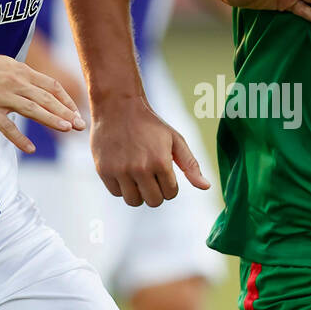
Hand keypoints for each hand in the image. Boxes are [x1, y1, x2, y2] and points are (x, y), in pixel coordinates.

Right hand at [0, 50, 84, 153]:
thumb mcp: (7, 64)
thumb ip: (25, 76)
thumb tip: (42, 87)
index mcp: (22, 72)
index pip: (52, 86)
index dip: (67, 100)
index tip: (76, 112)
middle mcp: (15, 82)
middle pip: (47, 98)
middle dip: (66, 112)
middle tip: (80, 125)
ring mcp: (1, 96)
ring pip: (32, 109)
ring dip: (52, 120)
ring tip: (67, 129)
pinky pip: (6, 126)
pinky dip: (19, 138)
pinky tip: (30, 148)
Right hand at [92, 96, 210, 205]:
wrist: (118, 107)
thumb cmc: (151, 125)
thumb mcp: (175, 140)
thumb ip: (191, 165)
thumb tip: (206, 187)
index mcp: (160, 162)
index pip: (171, 193)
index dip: (170, 185)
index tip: (164, 171)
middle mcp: (140, 169)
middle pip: (153, 202)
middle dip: (156, 192)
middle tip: (151, 176)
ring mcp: (120, 171)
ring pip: (133, 201)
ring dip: (138, 192)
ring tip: (138, 175)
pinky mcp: (104, 170)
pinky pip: (116, 193)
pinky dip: (121, 186)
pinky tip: (124, 170)